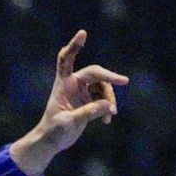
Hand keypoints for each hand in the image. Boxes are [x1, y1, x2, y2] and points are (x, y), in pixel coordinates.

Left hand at [6, 31, 126, 175]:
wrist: (51, 142)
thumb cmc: (53, 132)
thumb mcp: (69, 123)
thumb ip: (88, 113)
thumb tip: (109, 105)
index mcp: (63, 84)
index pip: (66, 59)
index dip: (74, 46)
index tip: (83, 33)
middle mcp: (73, 84)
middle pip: (95, 73)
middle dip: (109, 77)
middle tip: (124, 81)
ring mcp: (82, 92)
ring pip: (103, 88)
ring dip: (109, 100)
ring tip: (111, 115)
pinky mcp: (89, 101)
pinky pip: (104, 100)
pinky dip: (108, 108)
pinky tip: (107, 121)